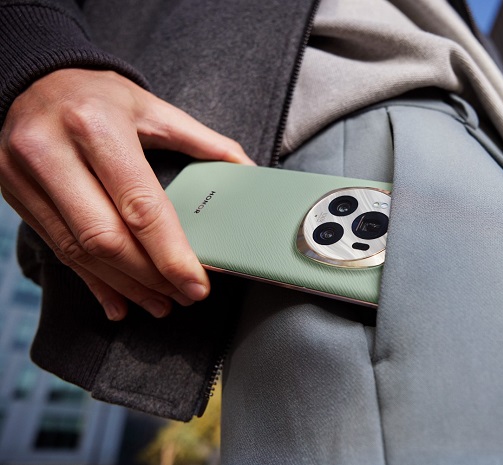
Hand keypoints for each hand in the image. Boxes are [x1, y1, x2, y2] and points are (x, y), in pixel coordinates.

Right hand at [0, 69, 254, 320]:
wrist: (29, 79)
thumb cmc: (97, 95)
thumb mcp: (151, 108)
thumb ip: (201, 141)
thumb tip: (246, 169)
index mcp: (97, 126)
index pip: (139, 205)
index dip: (170, 254)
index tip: (196, 284)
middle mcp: (53, 152)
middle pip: (106, 237)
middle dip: (150, 276)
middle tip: (182, 296)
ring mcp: (25, 176)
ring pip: (79, 251)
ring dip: (125, 285)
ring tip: (159, 302)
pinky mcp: (14, 195)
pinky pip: (57, 250)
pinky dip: (92, 281)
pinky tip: (119, 300)